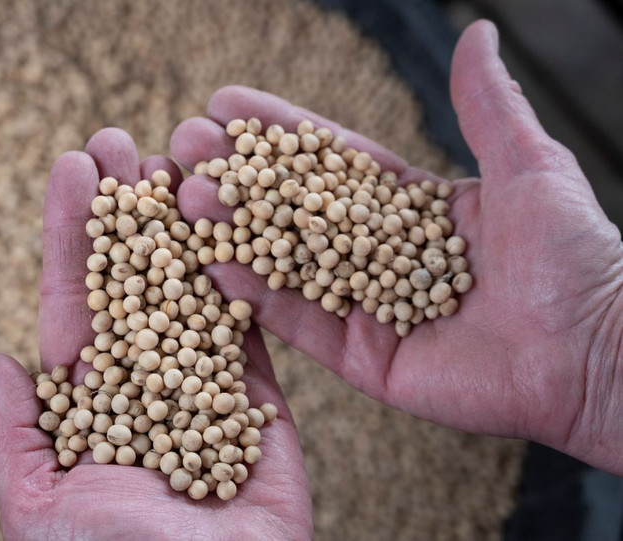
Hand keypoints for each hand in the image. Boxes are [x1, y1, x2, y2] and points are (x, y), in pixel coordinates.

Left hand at [0, 131, 311, 538]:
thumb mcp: (38, 507)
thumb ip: (15, 438)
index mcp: (90, 405)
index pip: (77, 303)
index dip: (75, 235)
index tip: (74, 168)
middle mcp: (146, 388)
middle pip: (134, 283)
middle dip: (128, 212)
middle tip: (124, 141)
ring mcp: (205, 391)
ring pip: (193, 294)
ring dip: (184, 228)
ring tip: (176, 160)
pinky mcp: (262, 407)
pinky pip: (251, 335)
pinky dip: (242, 280)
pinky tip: (229, 221)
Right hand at [169, 20, 622, 473]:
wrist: (596, 353)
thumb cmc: (574, 255)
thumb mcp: (529, 164)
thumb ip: (486, 105)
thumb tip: (477, 32)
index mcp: (412, 209)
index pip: (331, 163)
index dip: (279, 134)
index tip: (226, 105)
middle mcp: (380, 257)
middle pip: (295, 211)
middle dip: (238, 178)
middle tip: (184, 148)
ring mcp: (368, 308)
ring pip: (286, 264)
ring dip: (231, 231)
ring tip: (181, 197)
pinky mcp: (364, 359)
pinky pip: (301, 324)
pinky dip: (256, 296)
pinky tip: (211, 263)